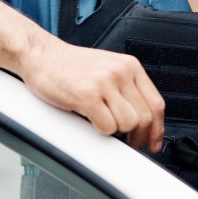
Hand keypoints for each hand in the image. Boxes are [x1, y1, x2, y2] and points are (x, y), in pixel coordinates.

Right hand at [19, 37, 165, 152]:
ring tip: (102, 123)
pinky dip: (100, 131)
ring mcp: (104, 82)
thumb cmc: (70, 65)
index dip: (157, 129)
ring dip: (115, 131)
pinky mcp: (86, 95)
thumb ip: (126, 89)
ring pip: (127, 124)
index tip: (153, 143)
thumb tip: (142, 120)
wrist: (41, 55)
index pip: (155, 103)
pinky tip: (90, 120)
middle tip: (126, 142)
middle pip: (144, 117)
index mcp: (129, 65)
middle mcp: (120, 71)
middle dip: (136, 136)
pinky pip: (107, 127)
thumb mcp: (107, 69)